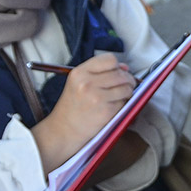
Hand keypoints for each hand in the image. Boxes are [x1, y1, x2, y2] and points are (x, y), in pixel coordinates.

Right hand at [31, 54, 135, 173]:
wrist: (63, 131)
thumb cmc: (72, 108)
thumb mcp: (78, 83)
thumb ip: (100, 72)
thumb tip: (125, 67)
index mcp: (79, 73)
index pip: (110, 59)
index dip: (117, 66)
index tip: (117, 72)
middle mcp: (87, 83)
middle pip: (121, 73)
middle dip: (127, 79)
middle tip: (124, 85)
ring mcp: (97, 97)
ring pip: (126, 87)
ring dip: (127, 92)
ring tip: (119, 96)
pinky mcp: (106, 111)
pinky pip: (124, 102)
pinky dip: (123, 104)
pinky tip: (112, 107)